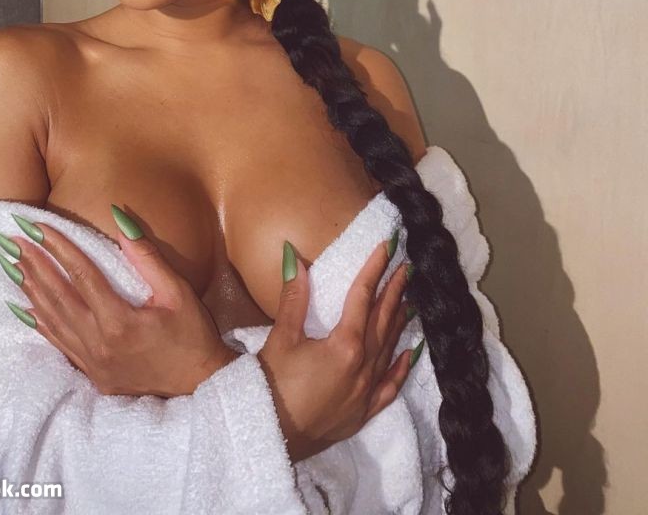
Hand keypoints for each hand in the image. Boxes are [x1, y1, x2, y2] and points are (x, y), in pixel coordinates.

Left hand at [0, 210, 238, 396]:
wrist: (198, 385)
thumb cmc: (192, 336)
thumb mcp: (178, 292)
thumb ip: (147, 258)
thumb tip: (120, 222)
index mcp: (119, 321)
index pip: (82, 274)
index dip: (59, 247)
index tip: (37, 226)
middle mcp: (98, 342)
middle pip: (58, 296)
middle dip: (33, 264)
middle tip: (11, 240)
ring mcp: (91, 361)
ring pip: (52, 319)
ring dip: (30, 289)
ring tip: (11, 264)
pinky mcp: (91, 374)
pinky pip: (57, 343)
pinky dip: (38, 322)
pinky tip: (23, 307)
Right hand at [257, 238, 418, 463]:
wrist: (270, 437)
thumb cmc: (272, 386)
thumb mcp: (281, 338)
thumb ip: (293, 297)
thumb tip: (293, 256)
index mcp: (344, 345)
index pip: (363, 297)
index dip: (375, 269)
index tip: (388, 247)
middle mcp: (363, 366)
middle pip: (383, 320)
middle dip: (395, 291)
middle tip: (408, 267)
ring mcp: (366, 391)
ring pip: (390, 348)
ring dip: (400, 321)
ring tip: (411, 299)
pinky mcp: (363, 412)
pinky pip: (391, 385)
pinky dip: (403, 367)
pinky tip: (413, 352)